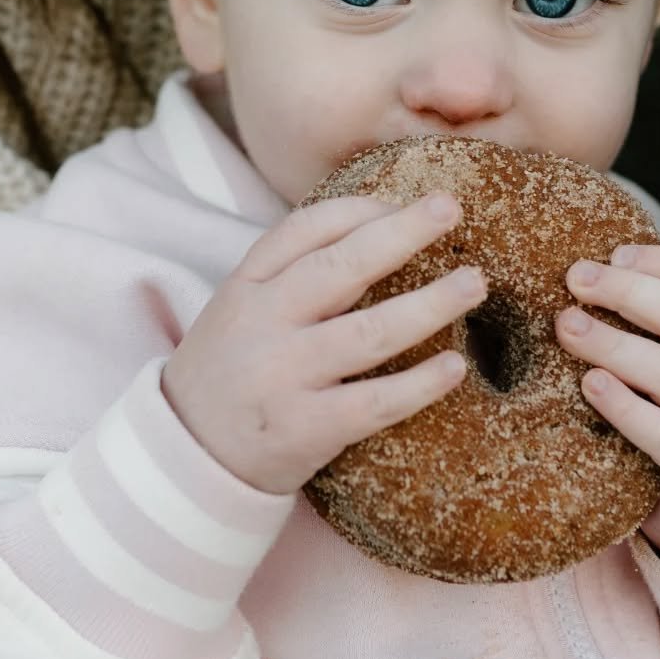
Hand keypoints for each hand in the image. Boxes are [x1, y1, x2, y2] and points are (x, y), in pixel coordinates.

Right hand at [163, 194, 479, 494]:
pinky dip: (419, 384)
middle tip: (451, 207)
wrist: (184, 458)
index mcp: (246, 286)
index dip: (360, 209)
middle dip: (402, 232)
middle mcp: (263, 324)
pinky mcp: (306, 429)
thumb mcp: (239, 310)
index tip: (406, 200)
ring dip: (431, 304)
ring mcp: (284, 377)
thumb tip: (377, 230)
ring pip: (370, 333)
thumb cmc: (229, 373)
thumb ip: (289, 275)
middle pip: (341, 267)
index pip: (304, 229)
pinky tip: (456, 367)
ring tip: (474, 283)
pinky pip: (374, 402)